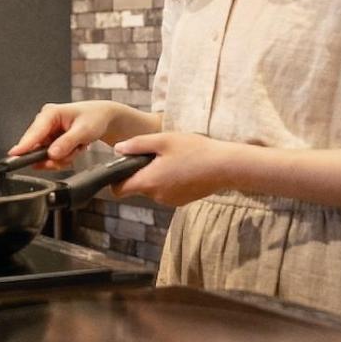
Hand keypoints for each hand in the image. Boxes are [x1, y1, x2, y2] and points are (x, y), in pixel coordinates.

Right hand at [9, 101, 124, 166]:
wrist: (102, 118)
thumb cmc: (94, 117)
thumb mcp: (84, 130)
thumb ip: (67, 142)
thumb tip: (51, 153)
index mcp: (50, 113)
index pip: (34, 132)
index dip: (24, 145)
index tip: (14, 155)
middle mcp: (45, 122)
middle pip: (38, 147)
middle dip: (55, 156)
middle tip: (72, 153)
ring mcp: (47, 132)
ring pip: (45, 155)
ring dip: (62, 157)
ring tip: (77, 147)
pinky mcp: (50, 140)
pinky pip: (51, 157)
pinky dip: (64, 158)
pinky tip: (74, 150)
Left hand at [111, 133, 233, 204]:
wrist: (225, 166)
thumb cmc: (194, 150)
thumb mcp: (163, 140)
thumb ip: (137, 145)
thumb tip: (117, 149)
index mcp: (149, 181)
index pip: (119, 190)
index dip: (115, 179)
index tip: (122, 166)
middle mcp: (157, 196)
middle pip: (137, 186)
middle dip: (140, 171)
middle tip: (154, 153)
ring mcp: (170, 200)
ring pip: (152, 188)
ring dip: (155, 175)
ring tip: (171, 158)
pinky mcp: (182, 200)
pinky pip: (166, 190)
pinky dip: (168, 180)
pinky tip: (181, 166)